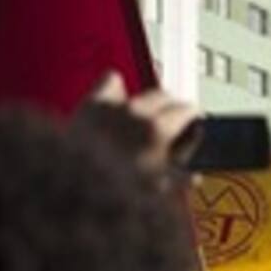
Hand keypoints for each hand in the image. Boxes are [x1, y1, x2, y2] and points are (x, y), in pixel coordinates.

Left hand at [71, 71, 200, 178]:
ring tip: (150, 111)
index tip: (194, 118)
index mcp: (158, 130)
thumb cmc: (115, 190)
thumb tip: (194, 175)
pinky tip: (120, 95)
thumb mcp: (155, 189)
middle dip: (173, 105)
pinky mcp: (93, 104)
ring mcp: (114, 106)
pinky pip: (111, 80)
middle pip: (164, 96)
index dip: (193, 114)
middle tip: (174, 115)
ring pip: (141, 90)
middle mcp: (137, 112)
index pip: (185, 110)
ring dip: (150, 100)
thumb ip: (178, 178)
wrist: (76, 186)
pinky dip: (118, 87)